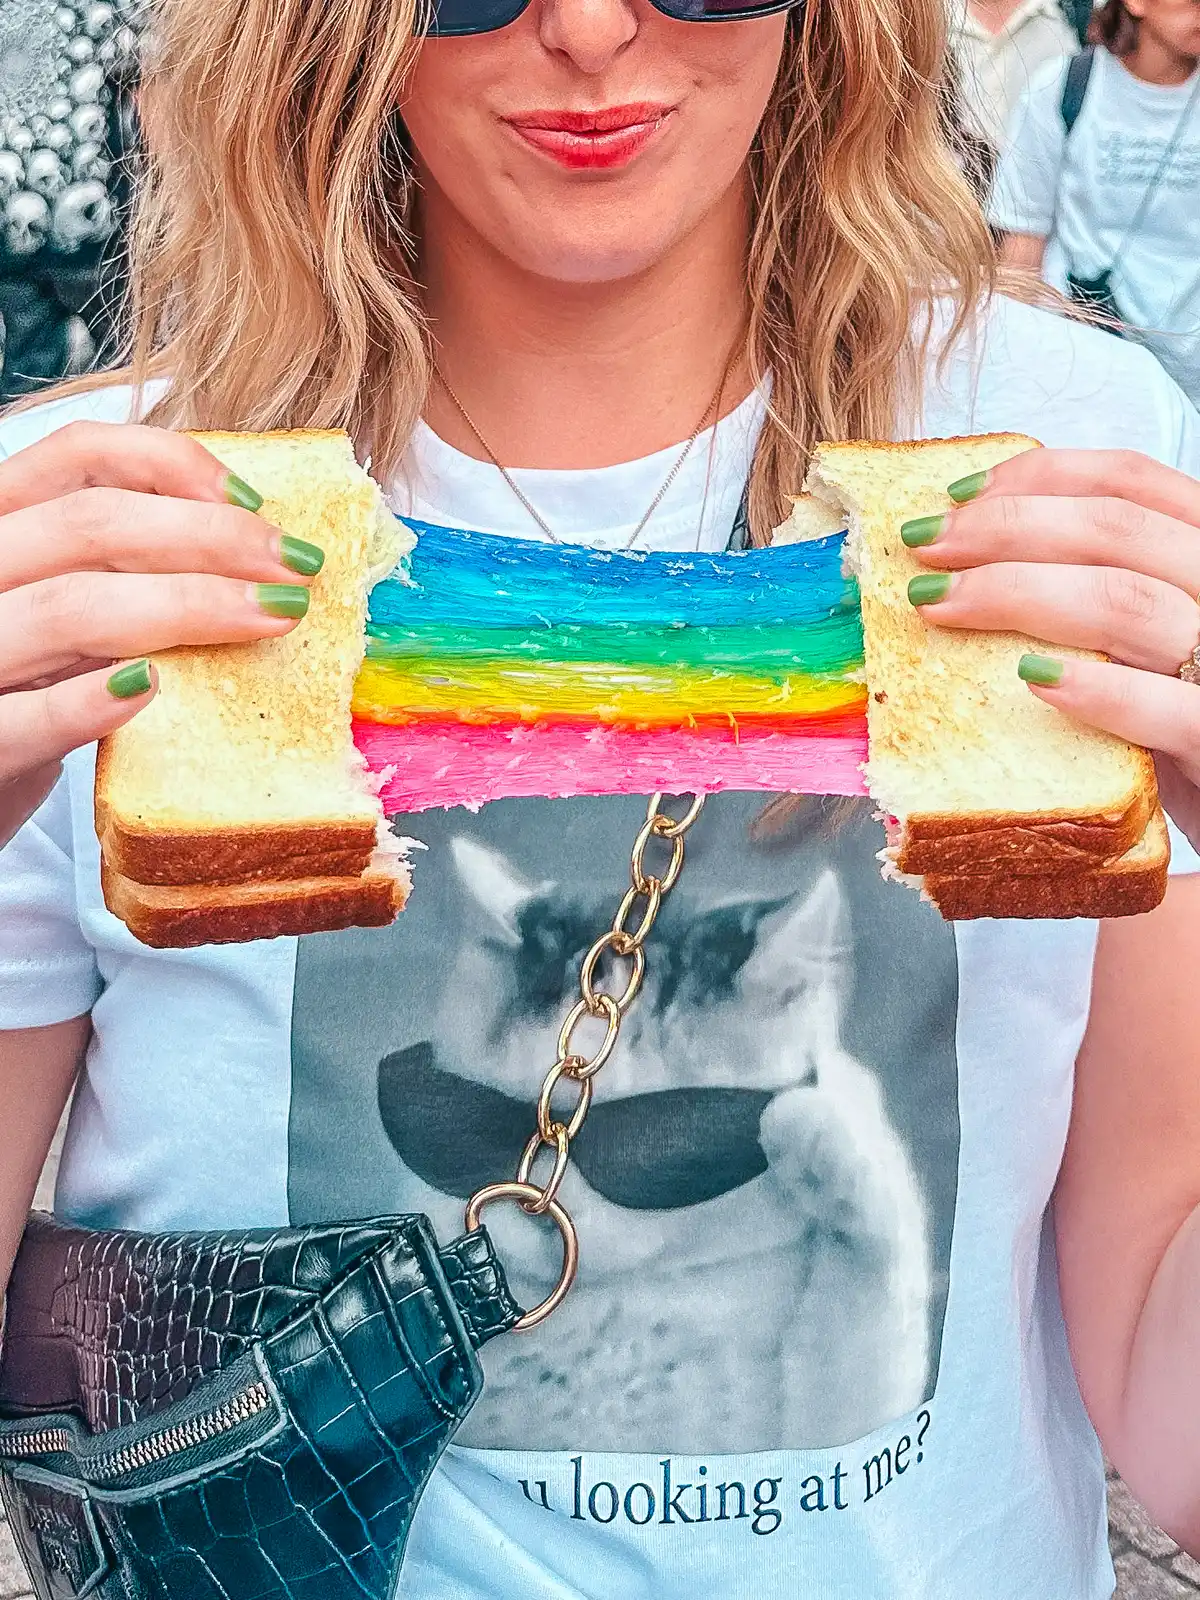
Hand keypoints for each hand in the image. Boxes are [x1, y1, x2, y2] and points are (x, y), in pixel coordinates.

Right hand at [0, 420, 323, 848]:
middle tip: (294, 567)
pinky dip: (95, 702)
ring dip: (187, 606)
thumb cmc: (28, 691)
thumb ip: (122, 572)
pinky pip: (34, 715)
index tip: (251, 500)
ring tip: (272, 618)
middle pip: (90, 525)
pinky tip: (155, 691)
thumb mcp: (67, 613)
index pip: (76, 456)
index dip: (169, 464)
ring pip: (73, 607)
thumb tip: (254, 549)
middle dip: (210, 538)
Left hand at [901, 448, 1199, 851]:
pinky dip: (1097, 688)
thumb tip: (970, 552)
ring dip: (1019, 593)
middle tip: (927, 546)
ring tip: (941, 605)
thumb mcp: (1143, 636)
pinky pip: (1164, 708)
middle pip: (1116, 529)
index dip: (1039, 477)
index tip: (959, 498)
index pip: (1130, 482)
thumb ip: (1090, 588)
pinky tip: (1030, 679)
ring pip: (1128, 601)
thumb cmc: (1175, 715)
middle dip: (1005, 528)